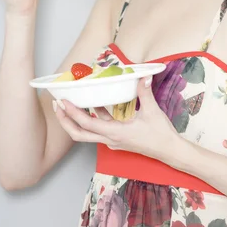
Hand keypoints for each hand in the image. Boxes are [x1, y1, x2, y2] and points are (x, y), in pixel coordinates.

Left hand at [53, 76, 177, 161]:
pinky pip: (99, 128)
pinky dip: (93, 117)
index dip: (72, 113)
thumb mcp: (152, 112)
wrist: (169, 151)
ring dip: (76, 119)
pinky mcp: (117, 139)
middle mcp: (110, 139)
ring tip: (69, 104)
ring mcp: (113, 140)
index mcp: (115, 133)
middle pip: (79, 134)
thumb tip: (144, 76)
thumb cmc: (160, 134)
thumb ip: (145, 93)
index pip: (87, 124)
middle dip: (65, 121)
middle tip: (57, 105)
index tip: (63, 101)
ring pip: (87, 132)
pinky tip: (94, 105)